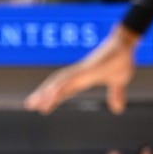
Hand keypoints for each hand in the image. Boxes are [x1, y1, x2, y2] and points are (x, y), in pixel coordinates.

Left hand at [25, 24, 139, 113]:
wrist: (125, 44)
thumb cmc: (120, 59)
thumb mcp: (118, 83)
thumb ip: (115, 95)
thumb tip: (117, 109)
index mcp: (83, 79)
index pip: (64, 91)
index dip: (52, 99)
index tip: (41, 107)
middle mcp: (78, 74)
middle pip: (56, 86)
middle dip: (42, 96)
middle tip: (28, 105)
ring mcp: (80, 70)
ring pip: (58, 83)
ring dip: (46, 93)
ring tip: (35, 103)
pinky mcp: (86, 68)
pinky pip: (69, 79)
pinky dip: (59, 87)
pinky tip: (50, 94)